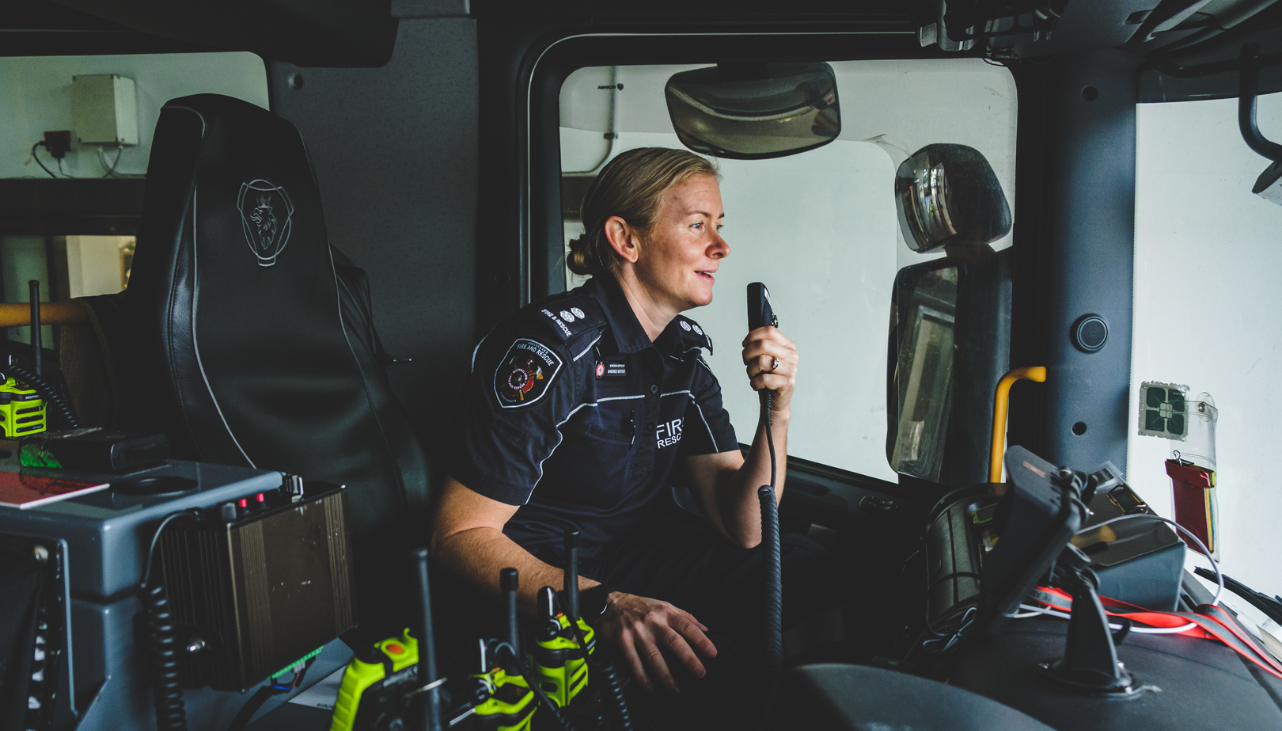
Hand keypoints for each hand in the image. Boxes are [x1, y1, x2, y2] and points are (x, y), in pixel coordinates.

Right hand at [596, 591, 716, 694]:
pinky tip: (650, 688)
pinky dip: (642, 678)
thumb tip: (705, 628)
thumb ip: (684, 616)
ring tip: (675, 690)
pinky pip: (634, 663)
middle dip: (688, 659)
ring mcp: (637, 632)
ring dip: (666, 676)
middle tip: (700, 674)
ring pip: (654, 656)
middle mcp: (652, 622)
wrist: (610, 603)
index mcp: (665, 612)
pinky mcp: (623, 641)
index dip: (701, 640)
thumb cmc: (640, 606)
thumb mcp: (663, 605)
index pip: (687, 626)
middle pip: (673, 641)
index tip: (712, 653)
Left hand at [742, 326, 797, 412]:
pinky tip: (757, 385)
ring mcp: (791, 369)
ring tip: (753, 375)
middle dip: (748, 354)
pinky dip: (755, 383)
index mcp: (787, 345)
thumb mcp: (766, 358)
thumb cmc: (769, 378)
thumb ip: (761, 346)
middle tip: (747, 363)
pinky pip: (764, 379)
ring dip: (750, 370)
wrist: (775, 402)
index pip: (769, 331)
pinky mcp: (787, 383)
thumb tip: (749, 338)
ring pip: (761, 361)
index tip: (745, 344)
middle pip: (763, 344)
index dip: (752, 336)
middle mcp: (791, 355)